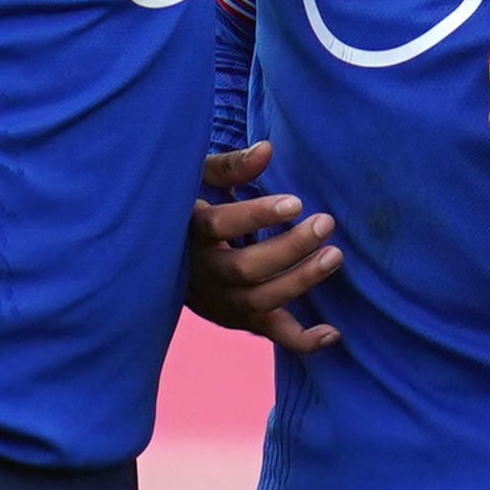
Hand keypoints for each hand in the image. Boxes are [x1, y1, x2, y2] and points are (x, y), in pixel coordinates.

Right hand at [187, 143, 341, 352]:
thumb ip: (231, 166)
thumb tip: (267, 149)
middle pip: (245, 269)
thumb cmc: (187, 204)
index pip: (219, 226)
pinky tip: (332, 333)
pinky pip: (267, 332)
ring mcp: (216, 300)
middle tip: (326, 223)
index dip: (257, 215)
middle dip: (289, 248)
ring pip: (258, 302)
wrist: (155, 252)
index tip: (296, 202)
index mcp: (187, 231)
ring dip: (299, 282)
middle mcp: (199, 272)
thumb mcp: (198, 178)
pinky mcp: (233, 318)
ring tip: (334, 256)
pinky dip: (299, 340)